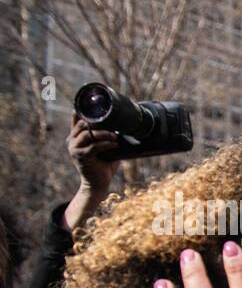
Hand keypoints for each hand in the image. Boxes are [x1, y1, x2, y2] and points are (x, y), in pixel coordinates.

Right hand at [63, 114, 119, 229]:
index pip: (77, 119)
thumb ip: (107, 137)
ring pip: (88, 134)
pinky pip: (94, 146)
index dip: (83, 111)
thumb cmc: (104, 165)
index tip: (94, 103)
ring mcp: (74, 149)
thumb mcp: (106, 148)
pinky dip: (106, 144)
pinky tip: (115, 144)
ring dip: (104, 134)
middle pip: (82, 124)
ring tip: (116, 136)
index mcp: (76, 137)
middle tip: (113, 125)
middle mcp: (72, 141)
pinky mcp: (81, 157)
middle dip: (98, 123)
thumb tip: (123, 125)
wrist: (98, 184)